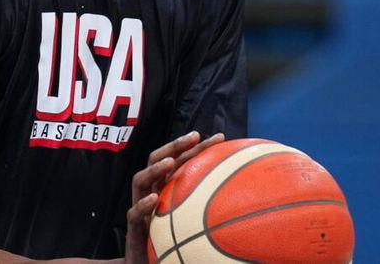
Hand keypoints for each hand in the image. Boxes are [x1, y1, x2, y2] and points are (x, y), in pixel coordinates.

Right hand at [123, 131, 224, 263]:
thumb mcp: (194, 221)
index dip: (198, 148)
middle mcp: (152, 193)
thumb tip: (246, 198)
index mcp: (166, 188)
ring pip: (140, 180)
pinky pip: (134, 213)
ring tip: (169, 162)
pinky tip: (153, 199)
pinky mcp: (133, 228)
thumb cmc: (175, 242)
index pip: (180, 160)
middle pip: (158, 161)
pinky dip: (142, 205)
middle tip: (194, 137)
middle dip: (175, 146)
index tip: (219, 138)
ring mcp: (140, 208)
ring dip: (155, 169)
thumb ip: (211, 207)